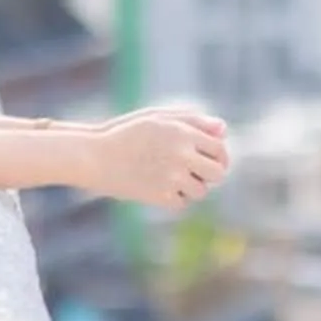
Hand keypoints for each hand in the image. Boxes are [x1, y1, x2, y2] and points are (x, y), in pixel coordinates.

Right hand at [84, 112, 230, 210]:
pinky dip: (174, 199)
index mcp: (183, 132)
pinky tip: (160, 188)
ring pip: (201, 191)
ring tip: (173, 179)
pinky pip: (182, 203)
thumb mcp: (159, 118)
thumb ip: (193, 121)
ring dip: (191, 187)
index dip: (220, 156)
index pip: (219, 149)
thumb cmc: (128, 132)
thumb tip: (224, 130)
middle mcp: (182, 154)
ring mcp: (173, 177)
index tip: (213, 161)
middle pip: (218, 173)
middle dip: (211, 174)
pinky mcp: (161, 197)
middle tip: (199, 174)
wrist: (96, 156)